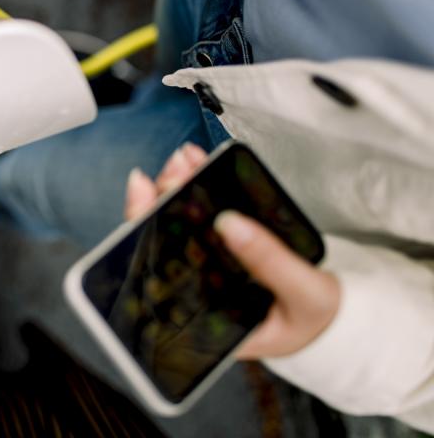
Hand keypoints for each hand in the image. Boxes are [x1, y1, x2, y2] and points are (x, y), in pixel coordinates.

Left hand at [125, 144, 339, 359]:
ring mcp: (206, 271)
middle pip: (161, 242)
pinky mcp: (221, 251)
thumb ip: (269, 262)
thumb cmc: (319, 318)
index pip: (157, 272)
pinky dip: (199, 190)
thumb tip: (226, 222)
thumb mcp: (305, 293)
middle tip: (174, 168)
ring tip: (184, 159)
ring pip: (178, 226)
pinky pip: (203, 219)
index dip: (142, 229)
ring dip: (178, 189)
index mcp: (205, 318)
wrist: (338, 322)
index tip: (143, 191)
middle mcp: (196, 294)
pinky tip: (197, 165)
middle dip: (161, 200)